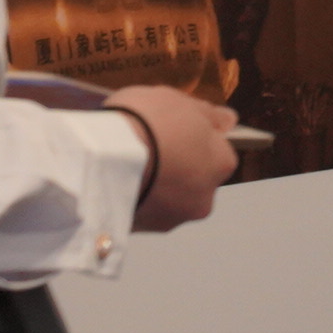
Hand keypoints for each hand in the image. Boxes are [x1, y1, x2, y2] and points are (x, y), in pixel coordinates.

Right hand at [109, 85, 239, 230]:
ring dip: (154, 187)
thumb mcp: (179, 101)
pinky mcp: (142, 232)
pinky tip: (114, 182)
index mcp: (221, 163)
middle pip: (194, 182)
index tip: (171, 131)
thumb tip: (229, 120)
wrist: (102, 156)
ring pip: (167, 201)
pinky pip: (140, 212)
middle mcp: (204, 198)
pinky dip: (133, 199)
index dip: (194, 140)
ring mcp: (172, 219)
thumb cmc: (146, 122)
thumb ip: (208, 114)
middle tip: (147, 147)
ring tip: (126, 165)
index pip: (218, 153)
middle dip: (176, 168)